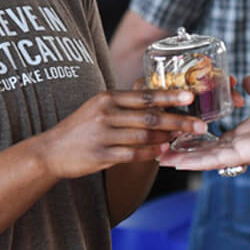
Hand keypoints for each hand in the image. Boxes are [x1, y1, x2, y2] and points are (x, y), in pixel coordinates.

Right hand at [37, 88, 204, 179]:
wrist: (50, 150)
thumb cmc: (79, 128)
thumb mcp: (97, 107)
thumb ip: (122, 103)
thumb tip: (154, 100)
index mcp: (107, 98)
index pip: (144, 95)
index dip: (169, 96)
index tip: (190, 95)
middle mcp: (106, 114)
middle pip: (149, 116)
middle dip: (177, 120)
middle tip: (199, 124)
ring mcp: (103, 135)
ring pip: (144, 135)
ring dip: (166, 137)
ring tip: (183, 137)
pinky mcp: (101, 155)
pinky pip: (132, 154)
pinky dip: (150, 152)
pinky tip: (163, 151)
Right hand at [159, 75, 249, 170]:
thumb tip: (245, 81)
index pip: (219, 138)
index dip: (198, 138)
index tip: (179, 134)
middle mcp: (247, 144)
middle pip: (209, 151)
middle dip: (185, 152)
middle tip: (161, 151)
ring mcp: (247, 151)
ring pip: (209, 158)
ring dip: (185, 159)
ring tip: (161, 158)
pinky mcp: (249, 154)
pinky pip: (218, 159)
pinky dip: (197, 161)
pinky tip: (179, 161)